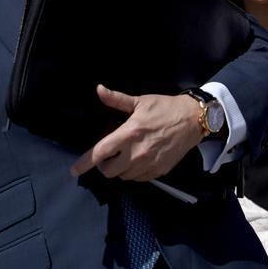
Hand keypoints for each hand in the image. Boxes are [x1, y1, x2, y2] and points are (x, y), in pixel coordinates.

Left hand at [71, 85, 200, 180]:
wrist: (192, 120)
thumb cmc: (164, 108)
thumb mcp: (139, 101)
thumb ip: (116, 99)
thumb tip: (99, 90)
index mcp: (129, 134)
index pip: (100, 153)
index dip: (84, 163)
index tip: (75, 170)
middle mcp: (137, 153)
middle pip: (109, 171)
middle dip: (105, 165)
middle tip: (109, 155)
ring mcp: (149, 164)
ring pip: (124, 176)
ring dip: (120, 169)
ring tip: (125, 156)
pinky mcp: (159, 171)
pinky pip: (139, 178)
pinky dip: (134, 172)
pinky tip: (138, 160)